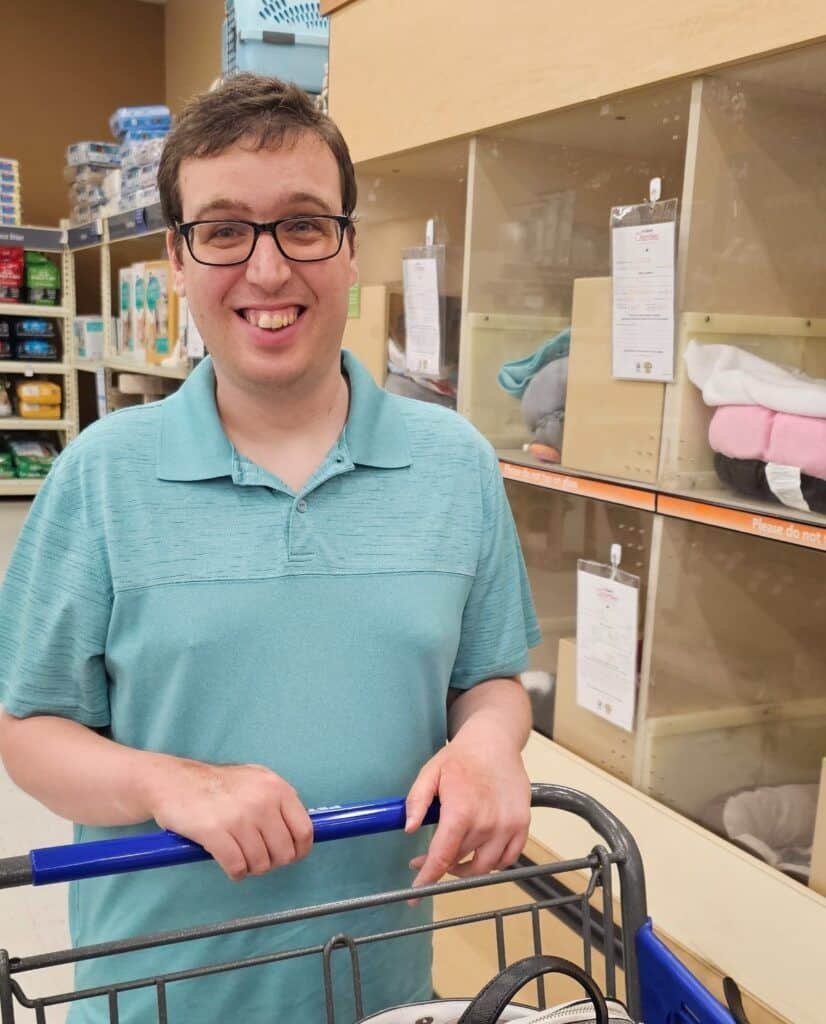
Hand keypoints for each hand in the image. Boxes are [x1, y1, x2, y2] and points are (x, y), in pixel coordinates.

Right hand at [143, 756, 312, 880]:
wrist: (174, 781)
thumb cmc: (218, 784)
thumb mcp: (257, 780)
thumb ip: (279, 801)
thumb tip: (299, 833)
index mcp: (276, 788)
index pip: (304, 831)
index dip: (299, 851)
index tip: (290, 856)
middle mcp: (262, 801)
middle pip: (284, 852)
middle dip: (272, 862)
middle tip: (259, 858)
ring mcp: (239, 817)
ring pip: (260, 863)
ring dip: (252, 868)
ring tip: (241, 857)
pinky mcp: (214, 832)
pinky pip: (237, 867)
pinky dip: (236, 872)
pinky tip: (230, 863)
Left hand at [404, 718, 530, 894]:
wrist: (495, 741)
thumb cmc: (461, 756)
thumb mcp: (430, 773)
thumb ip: (417, 801)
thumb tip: (410, 829)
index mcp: (461, 812)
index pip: (442, 857)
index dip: (427, 878)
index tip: (415, 895)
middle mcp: (487, 823)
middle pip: (460, 862)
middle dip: (440, 866)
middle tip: (427, 860)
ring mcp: (508, 826)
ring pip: (485, 866)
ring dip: (467, 868)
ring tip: (454, 858)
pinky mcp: (522, 824)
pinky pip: (509, 859)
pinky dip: (494, 863)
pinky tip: (481, 854)